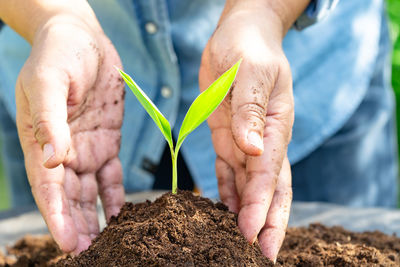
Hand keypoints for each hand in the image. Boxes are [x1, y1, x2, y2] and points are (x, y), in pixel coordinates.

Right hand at [15, 15, 124, 253]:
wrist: (82, 40)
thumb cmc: (58, 56)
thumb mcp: (50, 83)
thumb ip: (50, 121)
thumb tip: (51, 159)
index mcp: (41, 141)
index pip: (47, 188)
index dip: (57, 217)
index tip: (70, 245)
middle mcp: (63, 152)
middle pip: (69, 197)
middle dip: (78, 226)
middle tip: (92, 255)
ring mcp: (86, 148)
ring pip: (90, 192)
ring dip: (96, 218)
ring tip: (110, 244)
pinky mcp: (107, 142)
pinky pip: (111, 175)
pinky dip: (116, 196)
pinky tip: (122, 216)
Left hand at [199, 0, 297, 260]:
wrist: (240, 37)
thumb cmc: (248, 49)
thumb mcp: (249, 73)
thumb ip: (251, 111)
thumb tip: (255, 149)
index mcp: (276, 126)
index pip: (271, 173)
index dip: (262, 204)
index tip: (252, 233)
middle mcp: (264, 141)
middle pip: (269, 189)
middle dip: (266, 221)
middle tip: (261, 254)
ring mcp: (246, 142)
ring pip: (249, 186)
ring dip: (245, 213)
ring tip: (236, 242)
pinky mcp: (227, 139)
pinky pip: (228, 173)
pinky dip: (225, 194)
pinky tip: (219, 213)